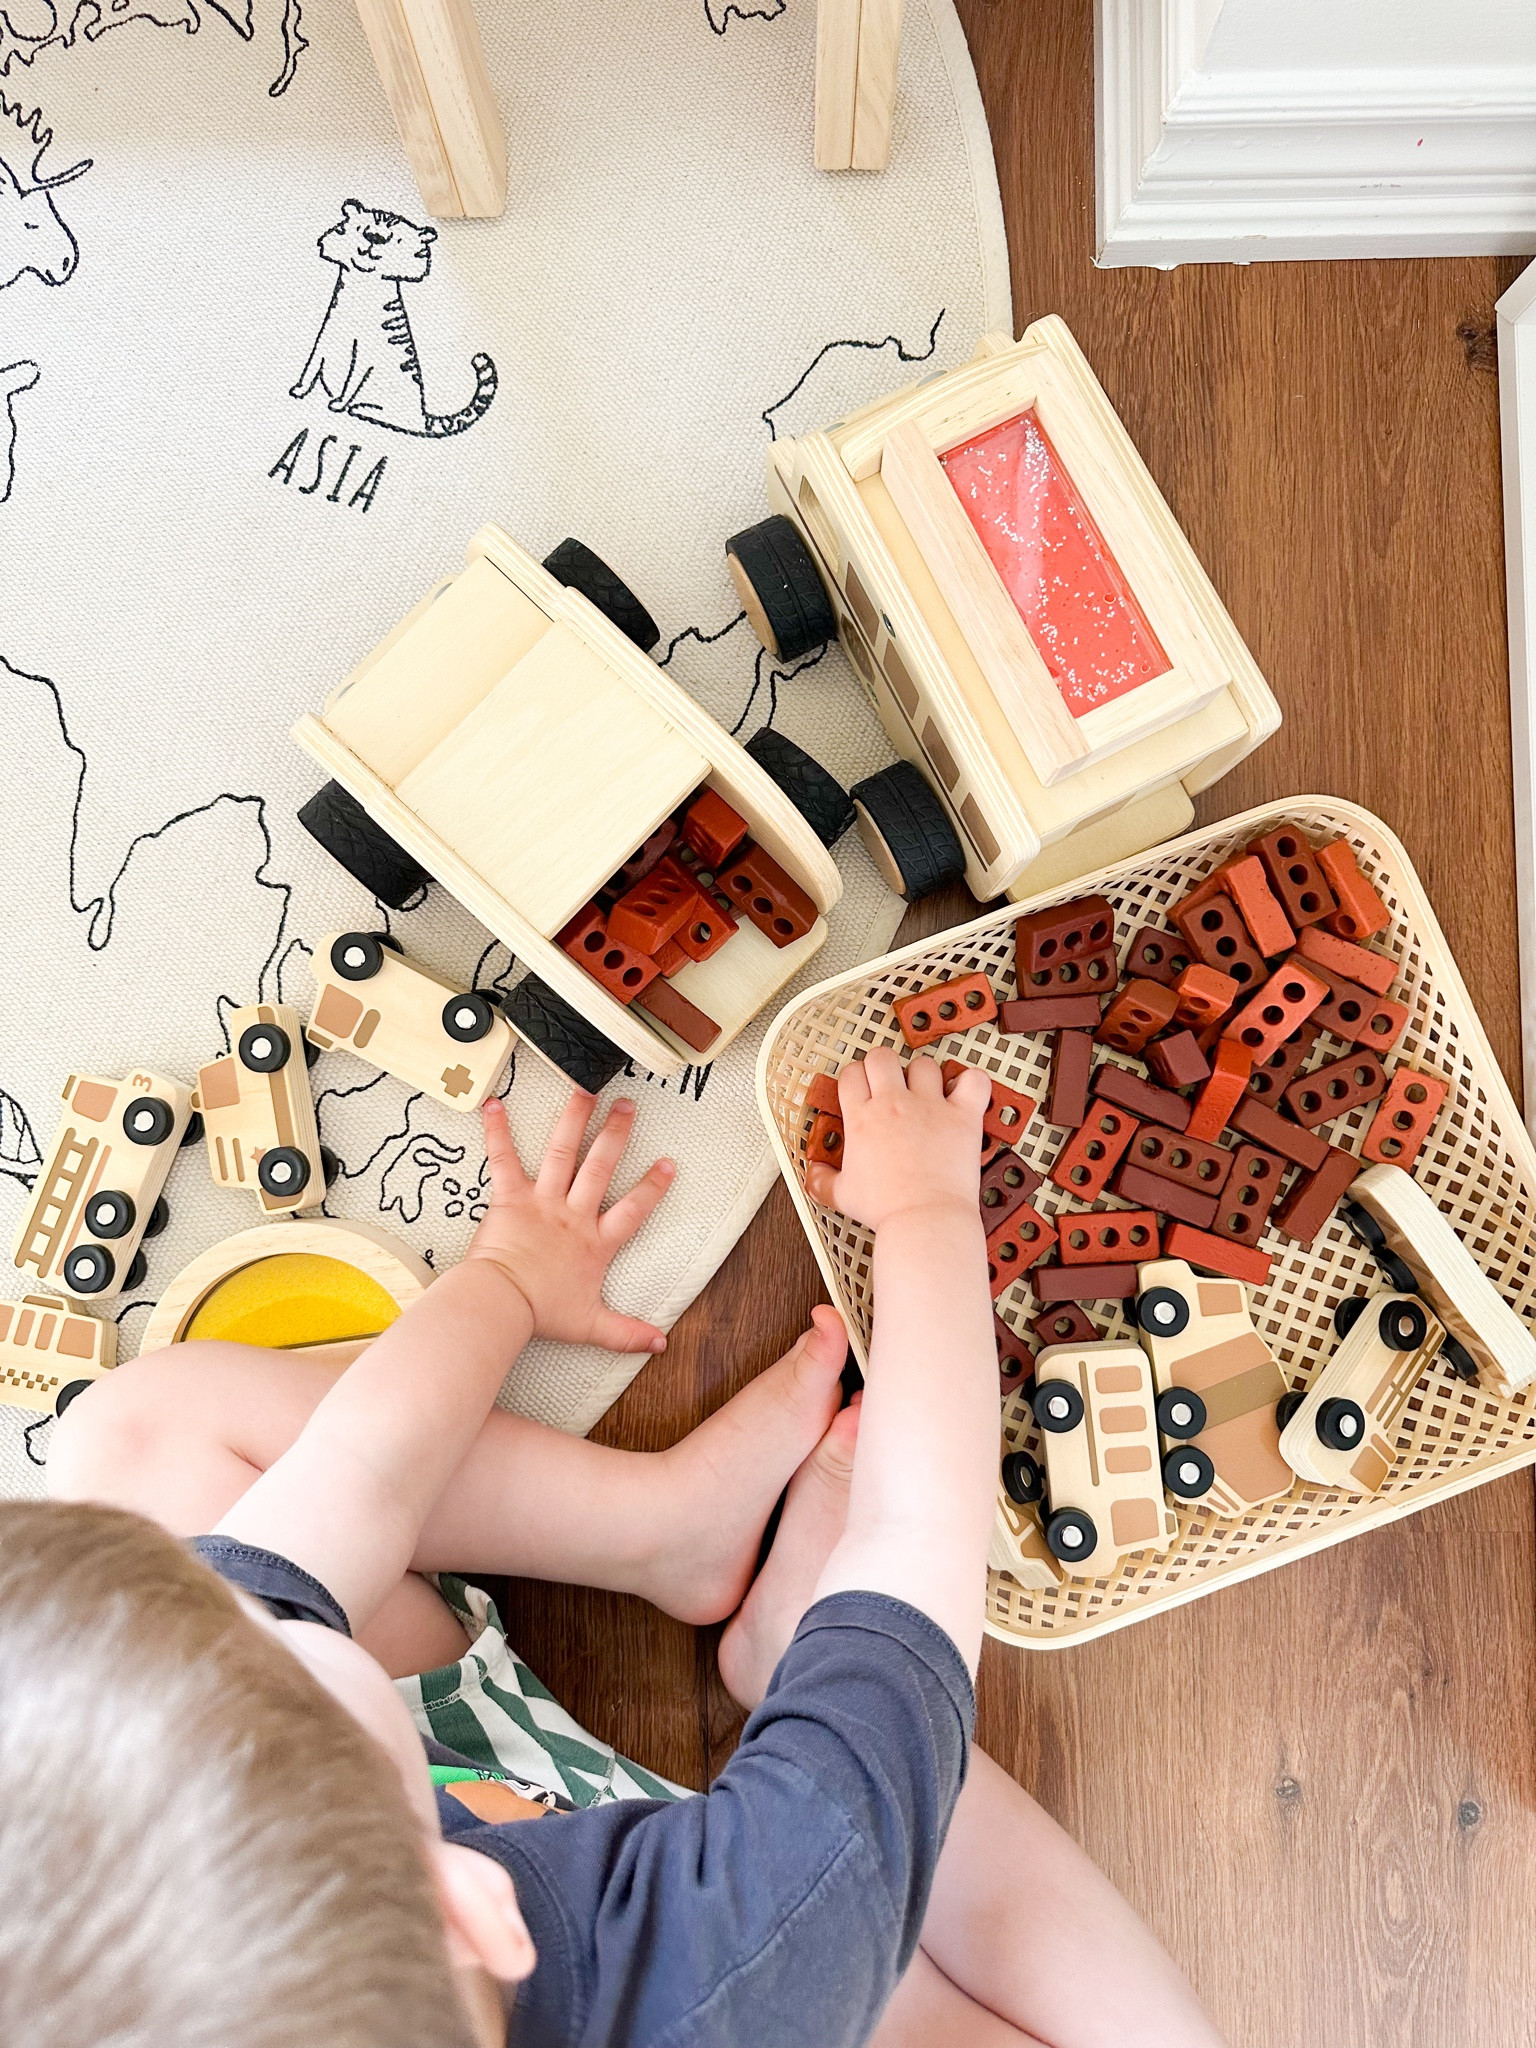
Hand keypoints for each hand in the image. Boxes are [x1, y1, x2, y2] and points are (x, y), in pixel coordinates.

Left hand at [465, 1092, 674, 1352]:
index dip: (653, 1187)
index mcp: (595, 1242)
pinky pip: (503, 1159)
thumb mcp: (591, 1325)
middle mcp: (573, 1214)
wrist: (502, 1304)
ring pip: (562, 1153)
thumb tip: (661, 1345)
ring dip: (575, 1119)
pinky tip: (493, 1104)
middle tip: (629, 1105)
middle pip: (601, 1168)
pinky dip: (497, 1132)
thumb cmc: (542, 1314)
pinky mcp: (510, 1198)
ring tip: (585, 1089)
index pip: (633, 1210)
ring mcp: (542, 1201)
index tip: (668, 1164)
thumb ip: (627, 1333)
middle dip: (616, 1135)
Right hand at [805, 1048, 987, 1229]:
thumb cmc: (887, 1209)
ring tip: (925, 1092)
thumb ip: (821, 1180)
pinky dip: (971, 1082)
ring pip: (924, 1064)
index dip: (855, 1078)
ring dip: (923, 1075)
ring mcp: (930, 1107)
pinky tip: (963, 1092)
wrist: (924, 1219)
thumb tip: (812, 1174)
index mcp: (863, 1119)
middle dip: (883, 1066)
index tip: (862, 1089)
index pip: (851, 1074)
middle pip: (882, 1057)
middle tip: (889, 1083)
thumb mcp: (842, 1195)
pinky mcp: (962, 1116)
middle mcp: (894, 1105)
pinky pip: (973, 1081)